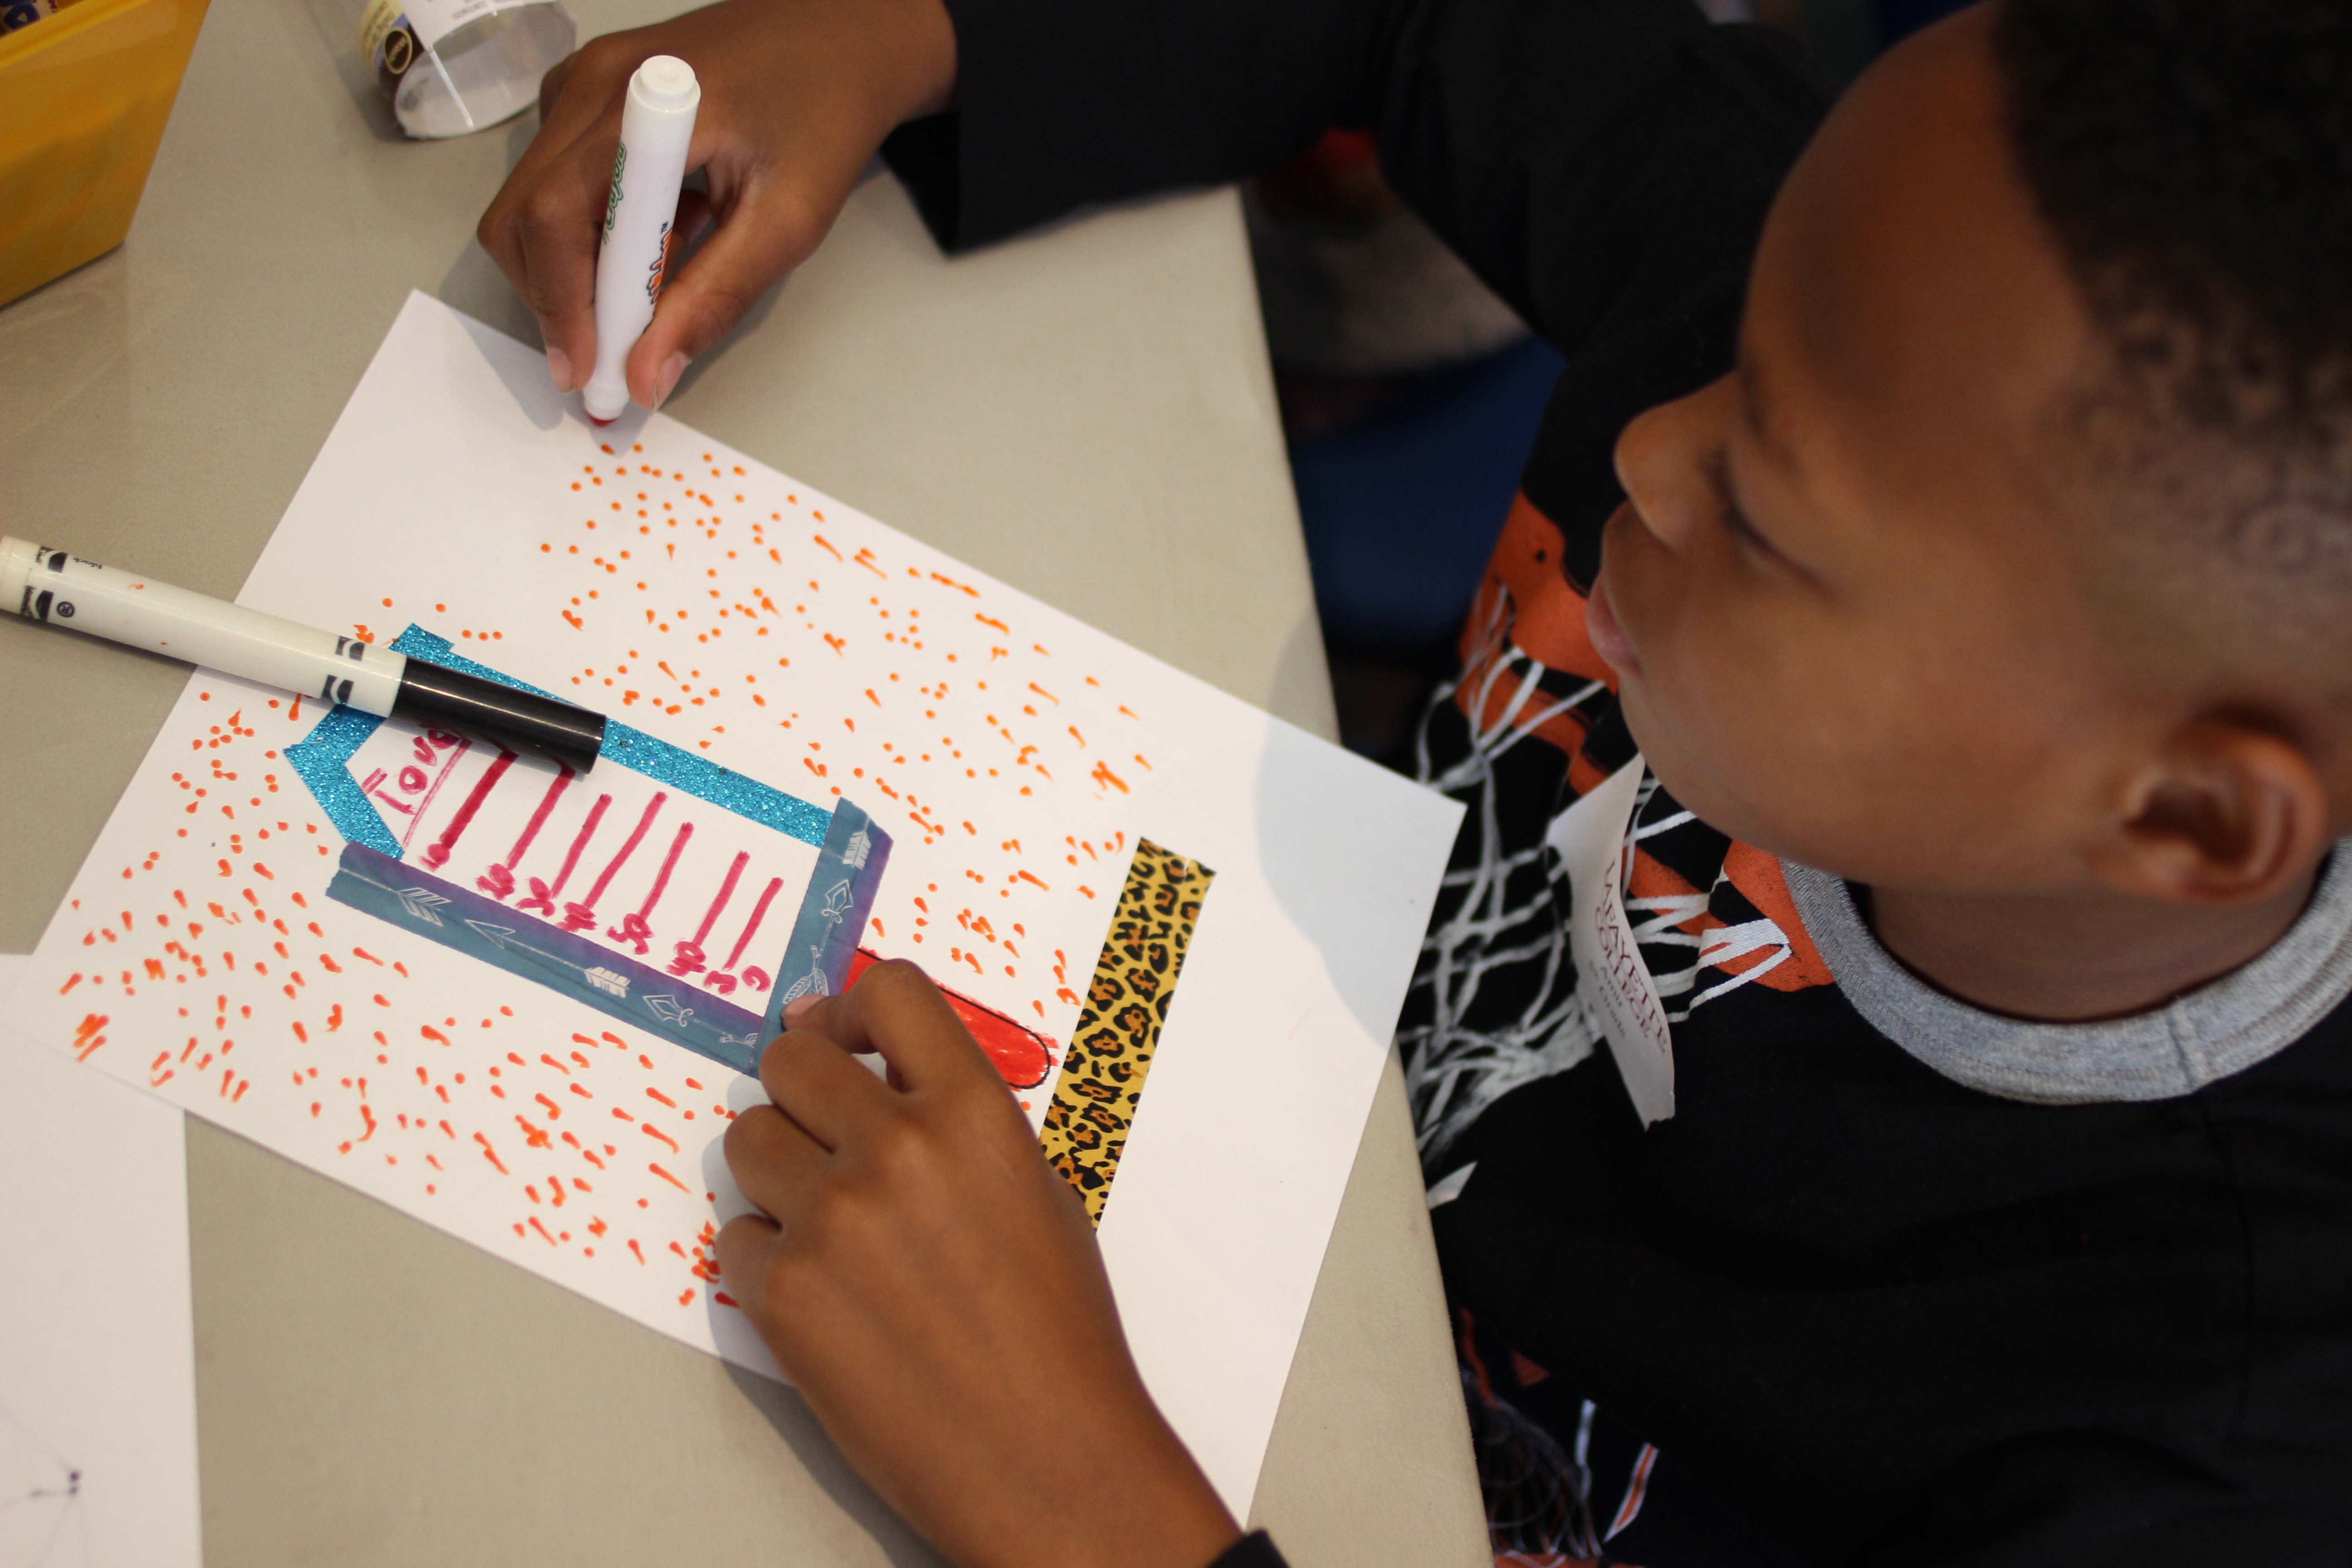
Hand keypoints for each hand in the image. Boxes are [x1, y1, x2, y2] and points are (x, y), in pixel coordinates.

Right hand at [477, 0, 956, 410]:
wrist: (841, 37)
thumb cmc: (823, 116)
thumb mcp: (785, 222)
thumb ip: (714, 298)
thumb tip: (647, 375)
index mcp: (635, 104)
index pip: (552, 215)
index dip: (559, 303)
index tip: (589, 370)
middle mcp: (588, 84)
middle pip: (523, 215)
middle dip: (559, 297)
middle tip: (616, 352)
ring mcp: (581, 86)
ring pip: (535, 206)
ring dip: (583, 267)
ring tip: (668, 271)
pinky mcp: (588, 98)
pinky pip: (560, 184)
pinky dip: (597, 233)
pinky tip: (666, 232)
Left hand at [720, 961, 1241, 1567]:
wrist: (1043, 1455)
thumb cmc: (1054, 1331)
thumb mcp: (1033, 1190)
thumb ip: (957, 1123)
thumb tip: (875, 1075)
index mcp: (974, 1114)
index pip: (890, 992)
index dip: (853, 1008)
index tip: (843, 1034)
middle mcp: (898, 1149)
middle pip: (792, 1058)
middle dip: (801, 1087)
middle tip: (821, 1128)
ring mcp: (833, 1219)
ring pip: (748, 1139)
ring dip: (778, 1168)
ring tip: (829, 1221)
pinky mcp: (783, 1292)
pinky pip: (737, 1237)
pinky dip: (768, 1259)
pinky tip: (826, 1296)